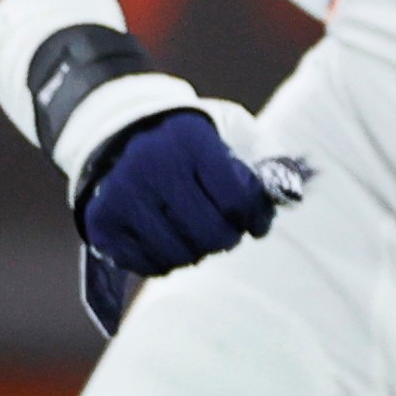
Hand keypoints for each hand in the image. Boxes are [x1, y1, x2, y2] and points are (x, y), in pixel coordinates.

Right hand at [72, 103, 293, 335]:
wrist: (118, 130)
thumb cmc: (190, 139)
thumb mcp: (230, 131)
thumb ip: (265, 160)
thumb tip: (293, 195)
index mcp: (189, 140)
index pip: (237, 198)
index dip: (254, 216)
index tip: (254, 218)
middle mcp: (150, 166)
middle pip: (210, 232)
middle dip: (226, 237)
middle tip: (226, 232)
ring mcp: (121, 196)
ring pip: (179, 254)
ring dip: (197, 252)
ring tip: (196, 236)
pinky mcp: (101, 222)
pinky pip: (147, 265)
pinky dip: (165, 262)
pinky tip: (169, 243)